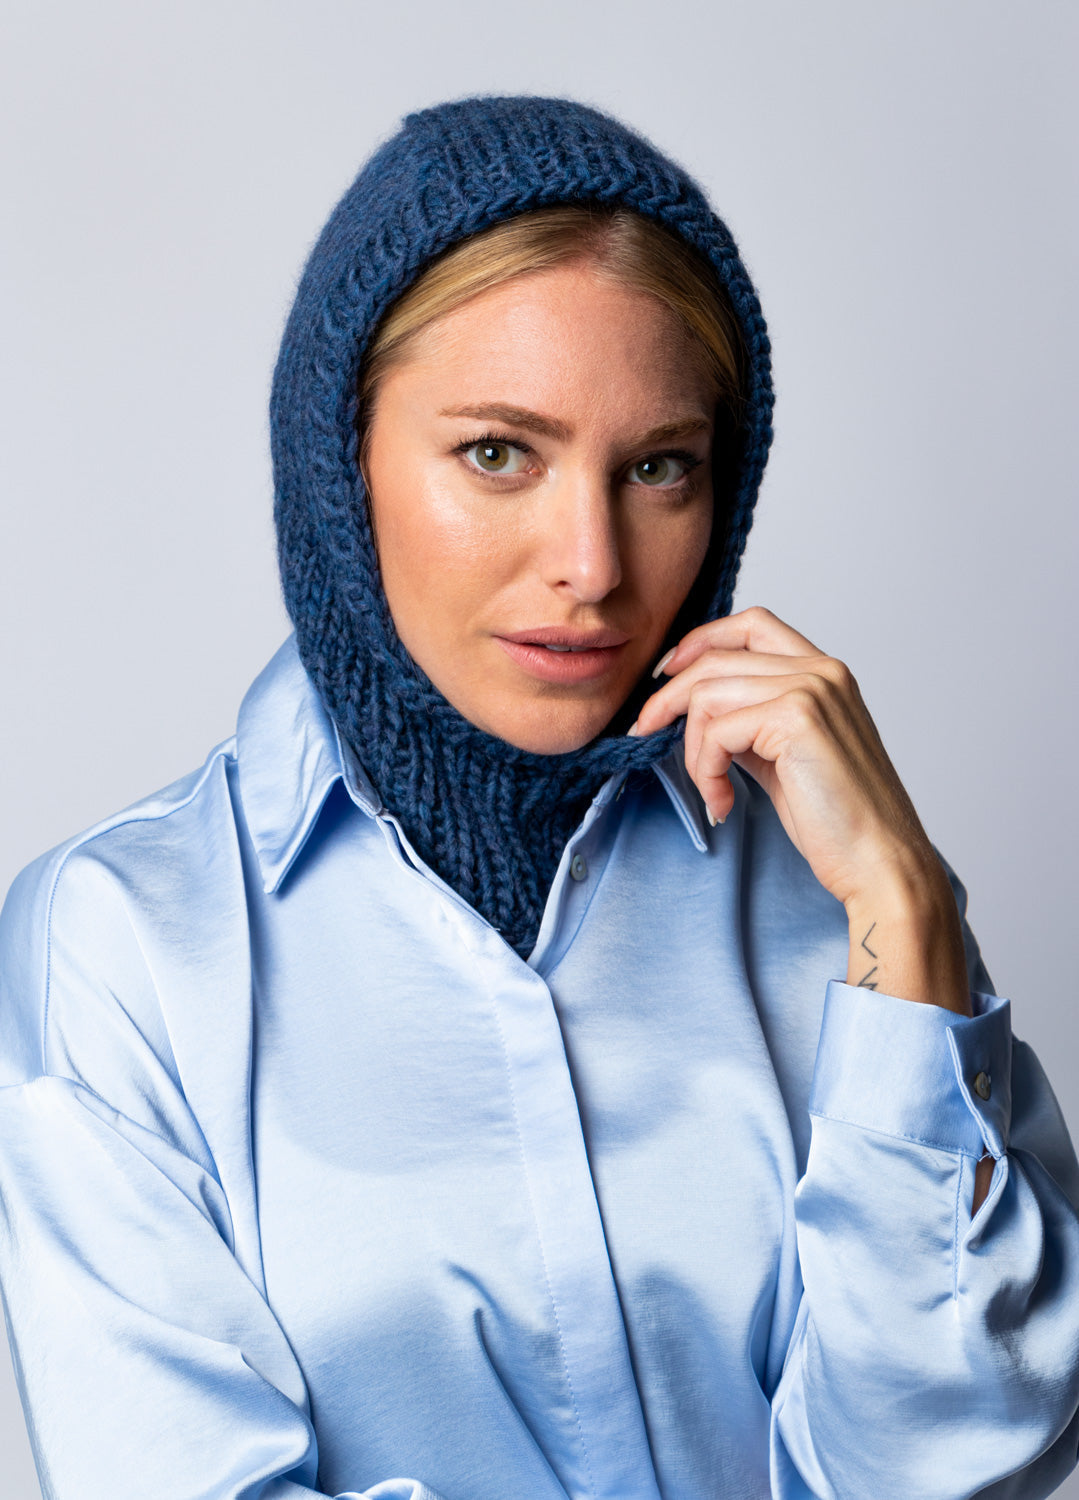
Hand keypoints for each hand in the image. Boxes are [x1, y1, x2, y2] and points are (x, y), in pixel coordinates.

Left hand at [631, 606, 970, 1013]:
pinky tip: (723, 803)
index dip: (700, 641)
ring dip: (692, 749)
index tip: (667, 674)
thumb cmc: (837, 819)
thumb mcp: (784, 755)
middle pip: (717, 658)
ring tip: (710, 790)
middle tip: (645, 730)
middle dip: (669, 697)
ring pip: (708, 694)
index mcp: (825, 672)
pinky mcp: (795, 719)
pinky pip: (716, 733)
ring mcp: (811, 689)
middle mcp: (822, 670)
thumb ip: (750, 722)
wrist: (879, 860)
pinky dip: (705, 771)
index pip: (751, 623)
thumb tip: (696, 711)